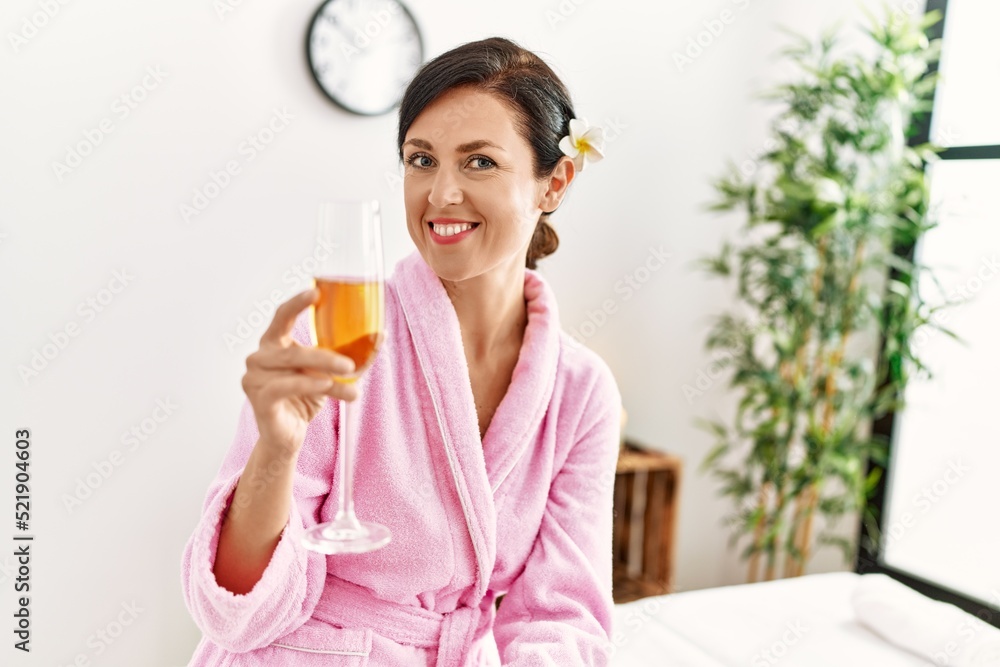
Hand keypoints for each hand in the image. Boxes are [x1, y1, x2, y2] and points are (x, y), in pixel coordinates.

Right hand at [241, 288, 356, 452]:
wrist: (288, 436)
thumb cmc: (305, 399)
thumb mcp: (327, 373)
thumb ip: (346, 355)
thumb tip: (380, 335)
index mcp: (272, 344)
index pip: (281, 315)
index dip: (297, 303)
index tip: (316, 292)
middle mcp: (258, 357)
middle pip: (294, 349)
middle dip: (326, 356)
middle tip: (352, 365)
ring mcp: (254, 378)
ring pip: (295, 369)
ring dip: (327, 377)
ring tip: (352, 388)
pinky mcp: (259, 399)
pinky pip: (285, 386)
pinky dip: (308, 385)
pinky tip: (326, 387)